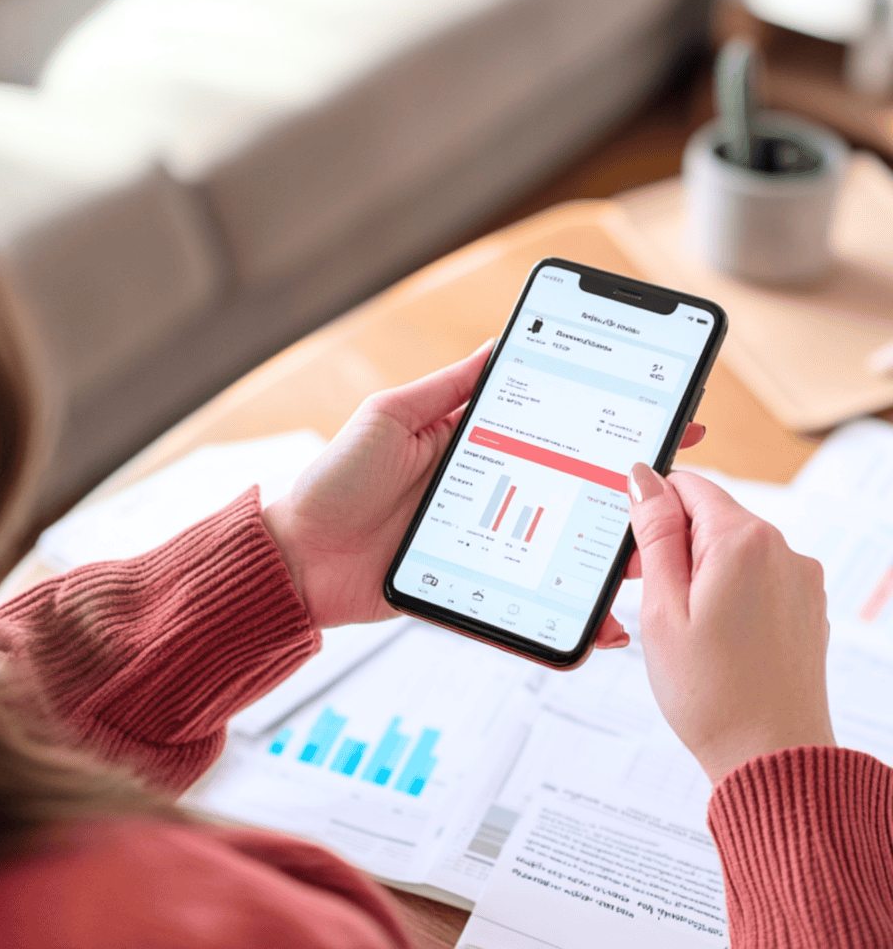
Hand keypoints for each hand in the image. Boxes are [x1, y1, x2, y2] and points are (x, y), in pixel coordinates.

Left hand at [263, 344, 704, 642]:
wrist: (296, 556)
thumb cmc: (335, 478)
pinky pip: (527, 604)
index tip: (667, 420)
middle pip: (570, 496)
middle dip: (625, 500)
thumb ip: (449, 386)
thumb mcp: (391, 415)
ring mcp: (485, 543)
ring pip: (559, 553)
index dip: (609, 427)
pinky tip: (601, 629)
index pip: (557, 432)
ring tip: (651, 561)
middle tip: (675, 497)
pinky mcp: (473, 587)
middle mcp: (489, 492)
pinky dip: (562, 618)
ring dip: (607, 561)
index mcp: (474, 446)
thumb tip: (501, 343)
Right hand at [626, 464, 834, 783]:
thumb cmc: (712, 692)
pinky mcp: (805, 606)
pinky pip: (754, 578)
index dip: (651, 511)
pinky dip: (725, 593)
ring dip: (696, 572)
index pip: (686, 485)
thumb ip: (654, 533)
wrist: (771, 758)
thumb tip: (643, 478)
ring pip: (730, 549)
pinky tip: (711, 637)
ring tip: (681, 626)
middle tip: (647, 596)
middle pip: (709, 517)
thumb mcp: (663, 605)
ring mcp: (799, 580)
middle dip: (671, 545)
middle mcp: (783, 550)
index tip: (634, 555)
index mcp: (744, 541)